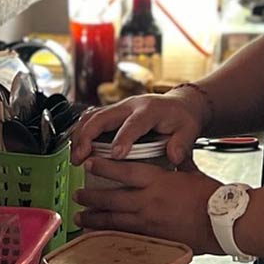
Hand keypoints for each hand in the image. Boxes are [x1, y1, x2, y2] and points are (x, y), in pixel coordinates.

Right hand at [70, 92, 204, 166]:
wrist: (180, 105)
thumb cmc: (183, 119)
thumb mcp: (189, 130)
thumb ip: (182, 143)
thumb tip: (174, 156)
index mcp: (150, 110)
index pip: (134, 123)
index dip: (123, 138)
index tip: (116, 155)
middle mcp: (131, 105)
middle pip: (102, 116)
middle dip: (88, 137)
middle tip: (80, 158)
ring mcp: (119, 108)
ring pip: (91, 117)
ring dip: (79, 136)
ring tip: (75, 158)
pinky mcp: (112, 113)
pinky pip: (91, 119)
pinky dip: (80, 133)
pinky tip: (76, 150)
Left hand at [73, 157, 223, 254]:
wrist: (223, 223)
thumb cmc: (212, 197)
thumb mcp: (194, 173)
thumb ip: (180, 163)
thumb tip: (176, 153)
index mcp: (158, 181)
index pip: (124, 172)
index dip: (104, 167)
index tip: (90, 164)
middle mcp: (149, 202)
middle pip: (111, 199)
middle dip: (90, 198)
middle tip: (77, 196)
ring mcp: (149, 223)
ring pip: (113, 221)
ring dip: (94, 219)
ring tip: (80, 218)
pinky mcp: (153, 239)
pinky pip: (125, 236)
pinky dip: (110, 236)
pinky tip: (99, 237)